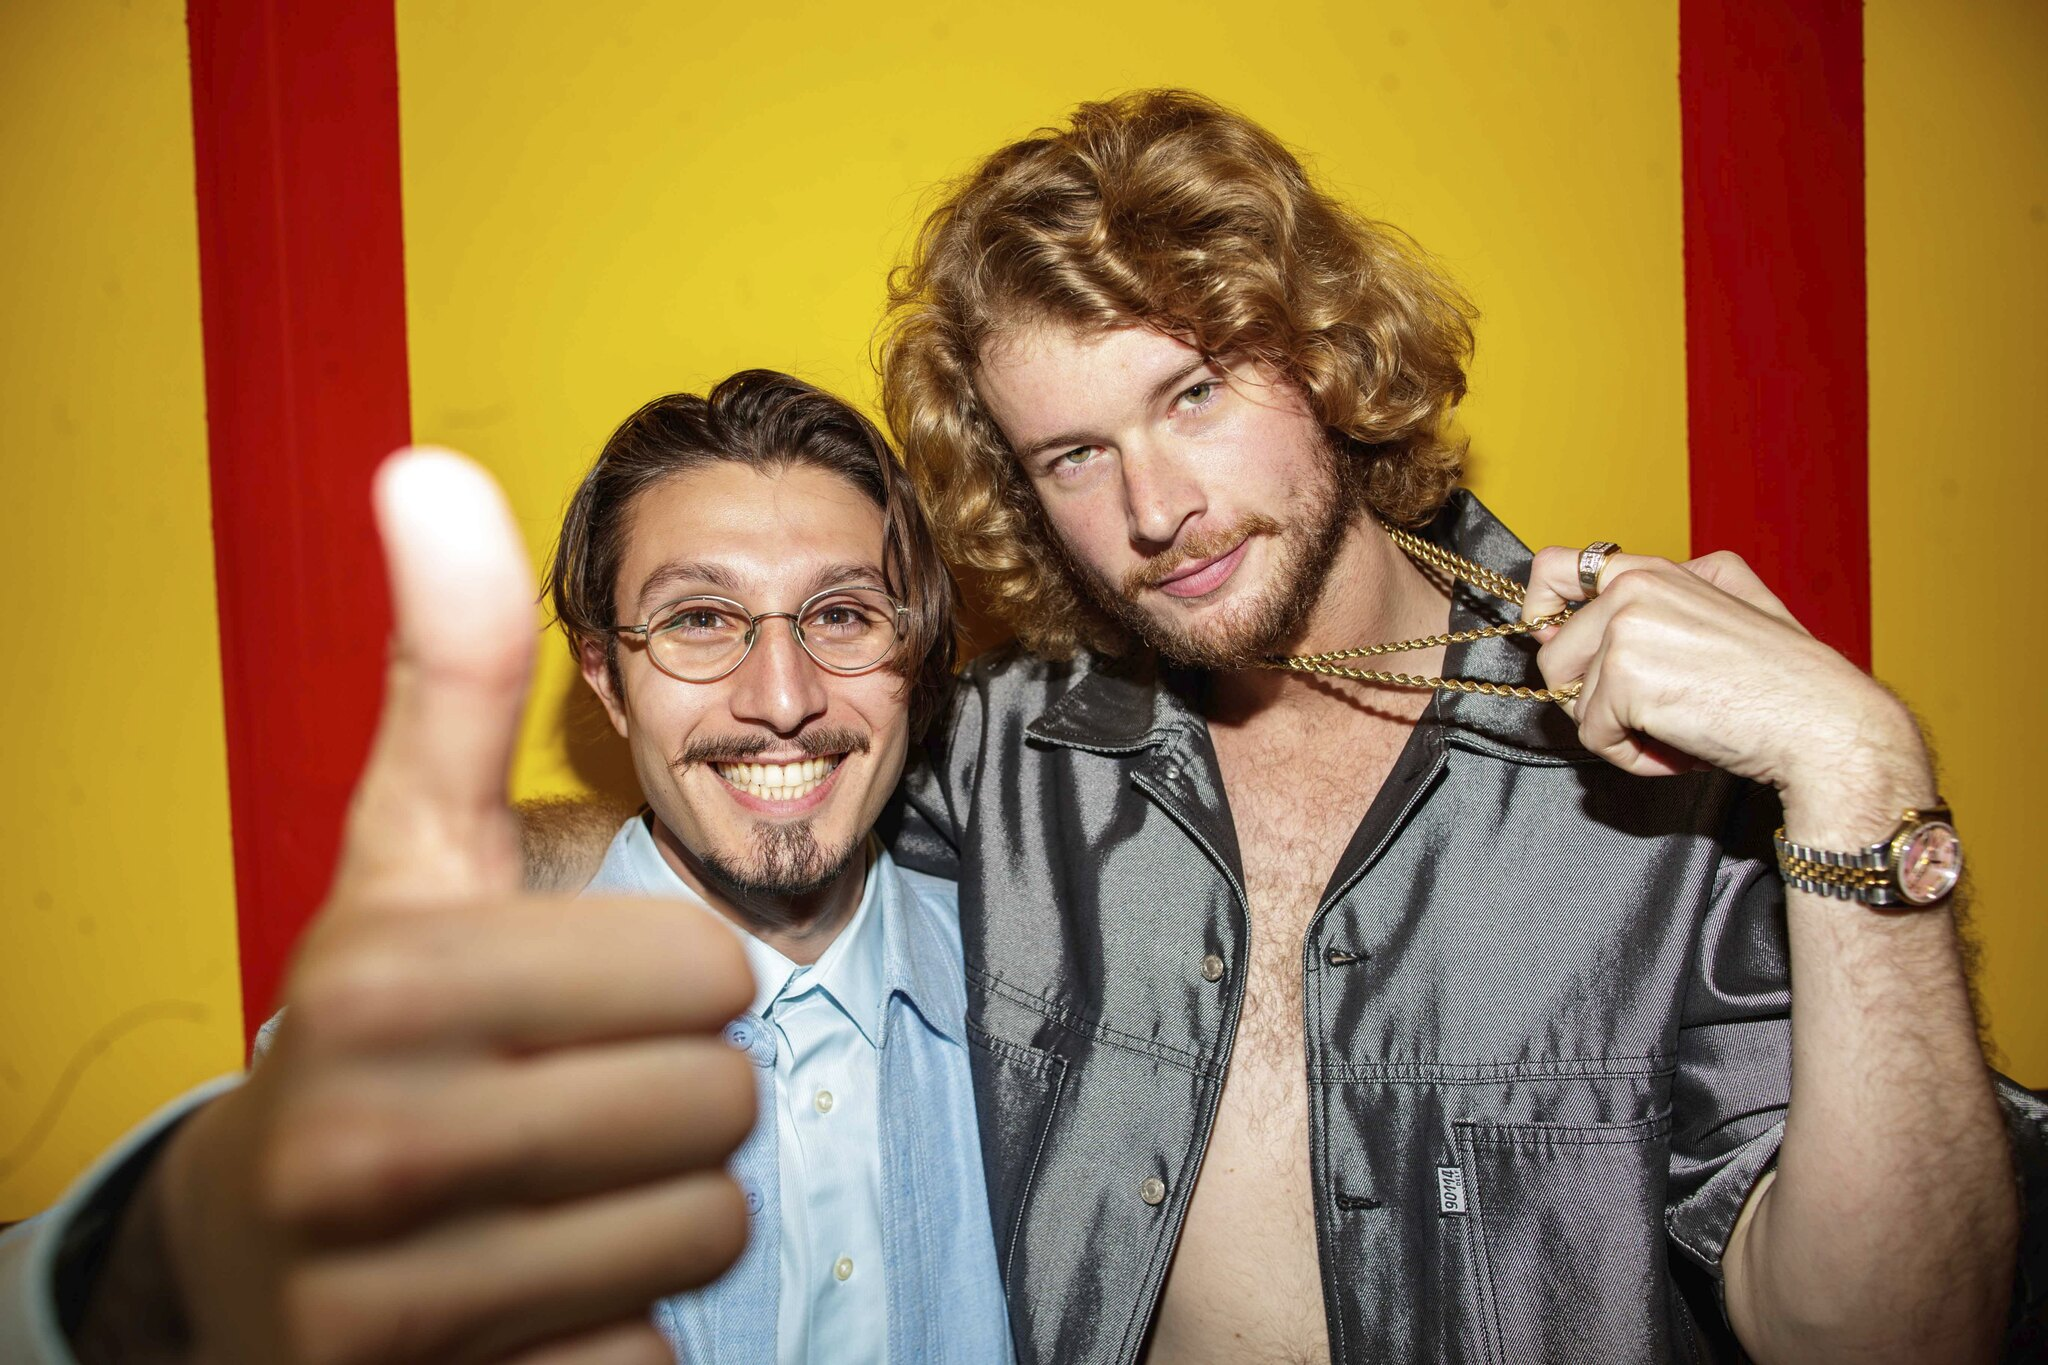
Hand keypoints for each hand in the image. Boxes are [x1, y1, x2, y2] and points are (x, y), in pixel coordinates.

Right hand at [138, 451, 754, 1364]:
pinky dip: (627, 1326)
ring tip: (552, 1189)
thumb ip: (443, 669)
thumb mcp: (404, 845)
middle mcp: (365, 1148)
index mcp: (376, 980)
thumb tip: (428, 465)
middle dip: (676, 1099)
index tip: (579, 1000)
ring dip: (662, 1209)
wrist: (257, 1242)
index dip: (673, 982)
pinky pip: (658, 1355)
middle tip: (569, 1102)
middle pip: (716, 1104)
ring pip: (707, 1229)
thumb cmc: (378, 1023)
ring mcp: (390, 1306)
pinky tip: (534, 1294)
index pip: (702, 973)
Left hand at [1519, 548, 1928, 826]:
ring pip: (1574, 701)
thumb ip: (1664, 601)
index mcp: (1654, 570)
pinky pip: (1594, 736)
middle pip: (1555, 657)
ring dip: (1620, 730)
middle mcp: (1634, 587)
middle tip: (1658, 711)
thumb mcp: (1729, 608)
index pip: (1554, 568)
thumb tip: (1593, 615)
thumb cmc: (1785, 681)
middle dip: (1594, 698)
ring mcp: (1625, 629)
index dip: (1541, 613)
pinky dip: (1632, 757)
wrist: (1824, 723)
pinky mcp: (1623, 677)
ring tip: (1681, 728)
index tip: (1553, 645)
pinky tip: (1682, 747)